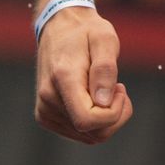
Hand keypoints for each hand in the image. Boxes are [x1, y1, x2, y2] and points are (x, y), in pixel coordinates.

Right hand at [34, 7, 133, 143]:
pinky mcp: (46, 116)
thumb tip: (103, 103)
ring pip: (90, 137)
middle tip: (118, 88)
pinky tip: (96, 98)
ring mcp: (44, 111)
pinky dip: (96, 121)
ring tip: (106, 89)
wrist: (59, 28)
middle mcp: (48, 100)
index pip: (88, 120)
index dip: (114, 113)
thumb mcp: (104, 38)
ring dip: (107, 117)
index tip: (120, 88)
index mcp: (62, 80)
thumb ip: (105, 69)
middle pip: (94, 133)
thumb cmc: (86, 32)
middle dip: (116, 115)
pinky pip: (81, 133)